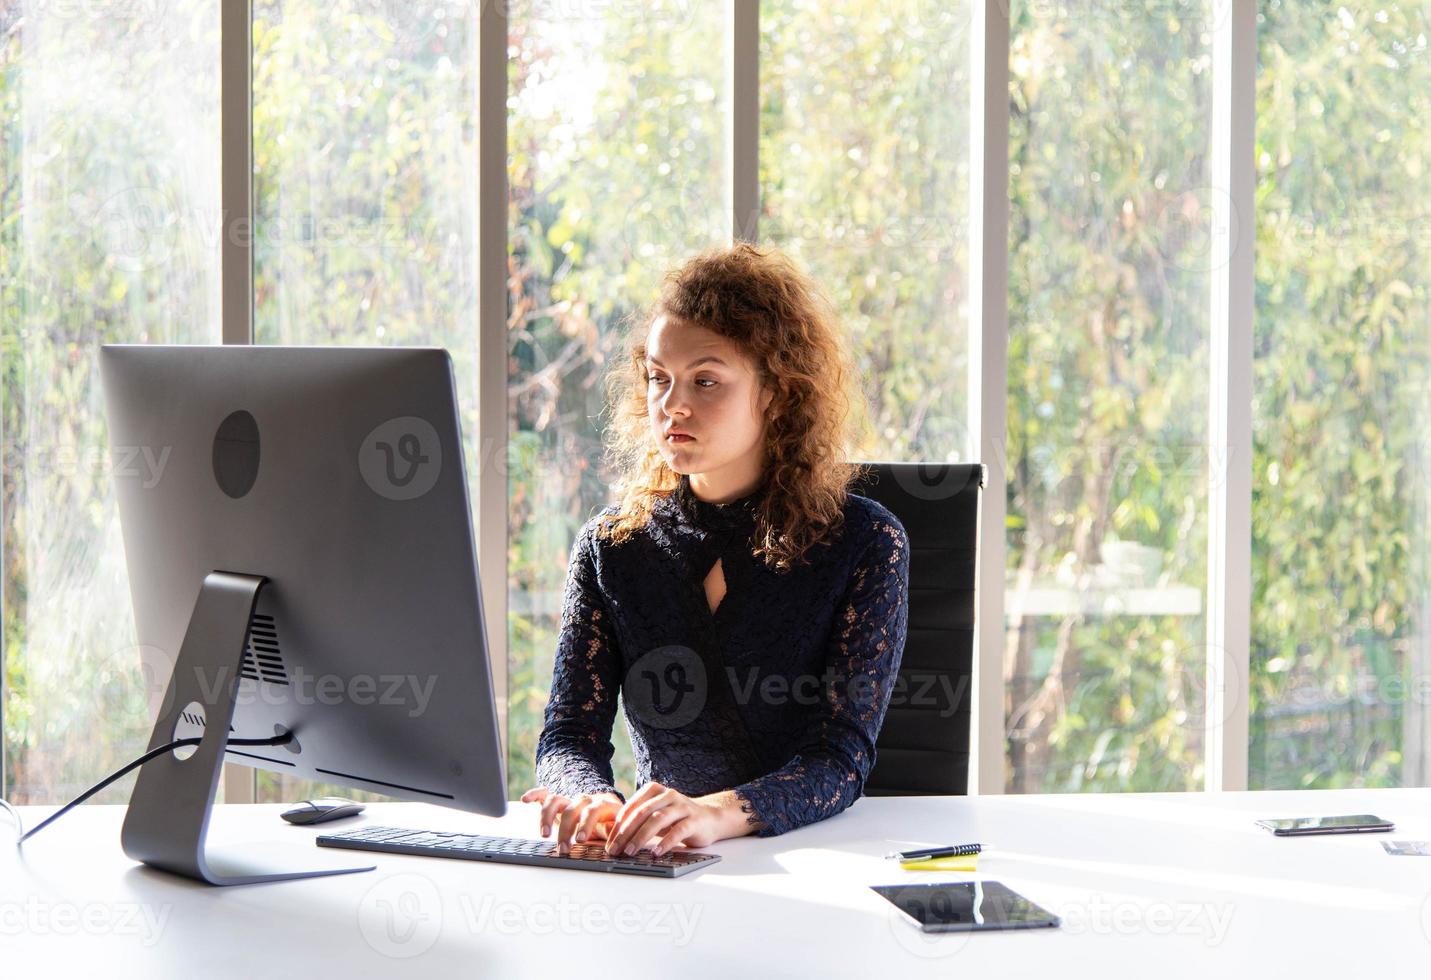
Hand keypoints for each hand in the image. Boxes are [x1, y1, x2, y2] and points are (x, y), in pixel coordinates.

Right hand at [520, 787, 622, 854]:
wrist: (608, 809)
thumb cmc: (611, 821)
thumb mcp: (616, 827)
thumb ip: (614, 830)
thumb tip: (614, 836)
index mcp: (601, 804)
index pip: (592, 810)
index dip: (585, 824)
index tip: (580, 840)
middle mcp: (584, 799)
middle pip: (571, 809)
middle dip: (565, 829)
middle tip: (563, 848)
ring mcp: (570, 800)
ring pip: (556, 801)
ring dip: (547, 817)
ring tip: (544, 834)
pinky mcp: (559, 802)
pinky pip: (545, 794)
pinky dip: (535, 795)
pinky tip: (526, 800)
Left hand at [604, 781, 721, 857]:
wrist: (710, 819)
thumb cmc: (676, 819)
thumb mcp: (656, 815)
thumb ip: (638, 821)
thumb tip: (613, 837)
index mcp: (654, 790)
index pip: (631, 807)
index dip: (618, 826)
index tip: (609, 843)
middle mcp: (668, 795)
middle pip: (642, 813)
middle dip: (626, 832)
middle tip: (615, 849)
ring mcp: (682, 806)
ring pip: (658, 819)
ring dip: (641, 837)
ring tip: (631, 851)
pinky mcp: (694, 820)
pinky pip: (678, 830)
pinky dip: (666, 842)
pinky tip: (656, 853)